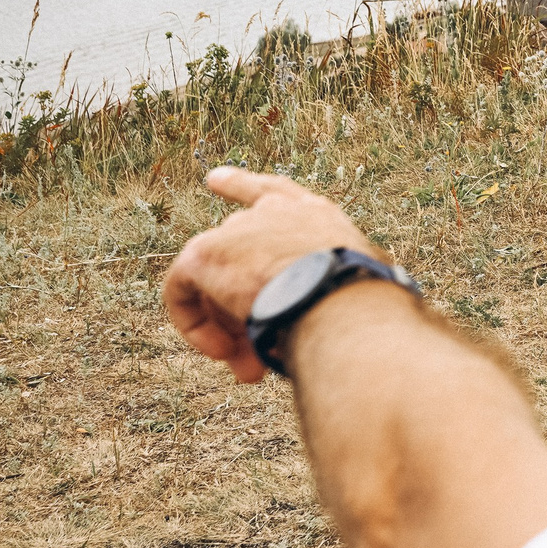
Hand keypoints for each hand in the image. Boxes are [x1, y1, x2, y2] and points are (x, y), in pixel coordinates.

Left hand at [164, 166, 375, 381]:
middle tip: (255, 355)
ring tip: (248, 368)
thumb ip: (328, 295)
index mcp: (316, 216)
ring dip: (230, 326)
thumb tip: (318, 327)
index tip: (214, 178)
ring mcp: (238, 230)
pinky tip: (221, 352)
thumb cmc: (363, 306)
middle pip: (241, 256)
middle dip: (243, 308)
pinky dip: (195, 325)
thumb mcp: (352, 291)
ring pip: (217, 282)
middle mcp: (275, 214)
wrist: (339, 301)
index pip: (273, 193)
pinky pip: (183, 291)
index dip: (242, 186)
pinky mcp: (206, 253)